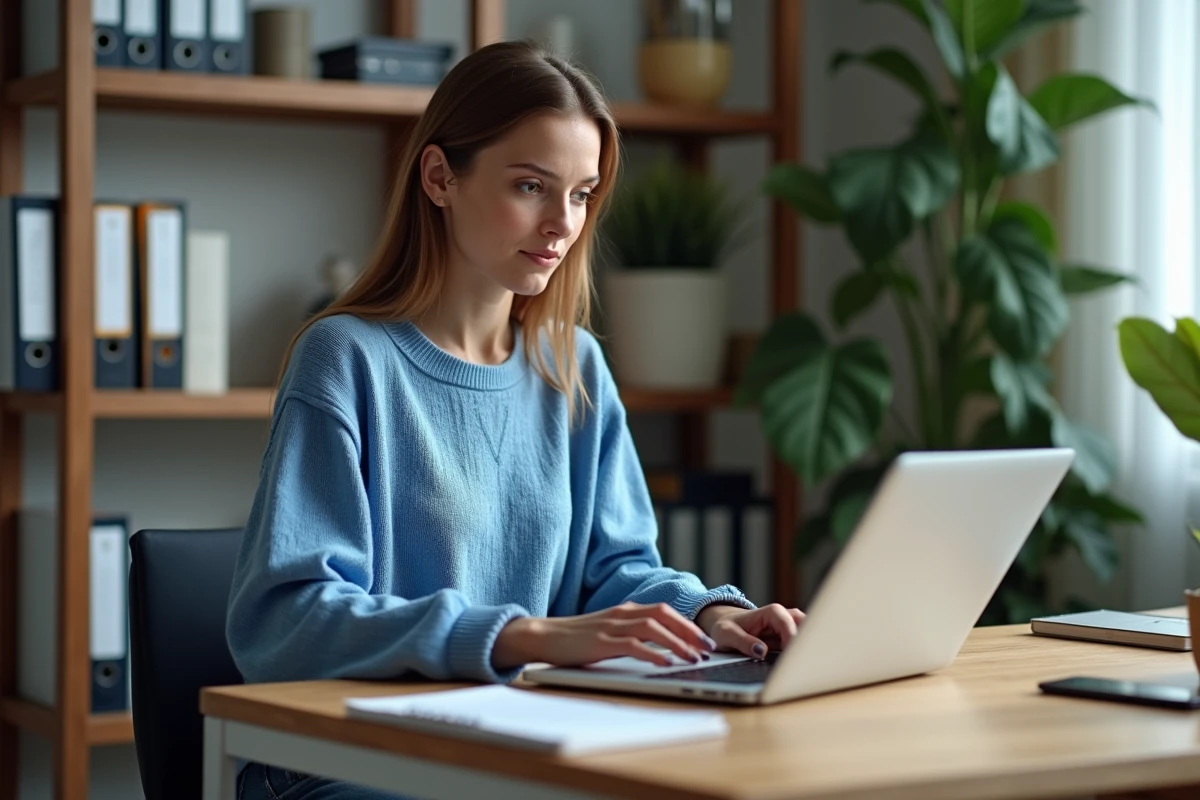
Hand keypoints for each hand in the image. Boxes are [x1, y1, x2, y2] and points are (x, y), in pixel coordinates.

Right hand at [492, 602, 717, 669]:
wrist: (543, 635)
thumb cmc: (576, 639)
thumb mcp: (608, 632)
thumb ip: (632, 635)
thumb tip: (661, 650)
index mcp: (625, 610)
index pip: (664, 610)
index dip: (687, 624)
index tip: (704, 640)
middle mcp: (621, 614)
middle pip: (664, 614)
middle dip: (689, 631)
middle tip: (707, 648)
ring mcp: (611, 626)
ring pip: (653, 628)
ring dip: (676, 643)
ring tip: (692, 658)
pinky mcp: (600, 642)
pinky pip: (632, 645)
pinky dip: (652, 653)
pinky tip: (665, 664)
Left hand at [696, 603, 805, 659]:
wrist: (726, 626)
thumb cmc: (726, 628)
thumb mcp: (727, 634)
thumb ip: (743, 642)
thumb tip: (761, 651)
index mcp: (772, 613)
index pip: (788, 625)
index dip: (792, 641)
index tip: (792, 658)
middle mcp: (785, 617)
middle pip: (806, 628)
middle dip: (808, 644)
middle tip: (804, 664)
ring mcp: (790, 628)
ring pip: (809, 636)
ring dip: (808, 649)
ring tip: (806, 667)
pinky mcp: (790, 639)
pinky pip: (802, 645)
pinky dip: (803, 654)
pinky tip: (802, 667)